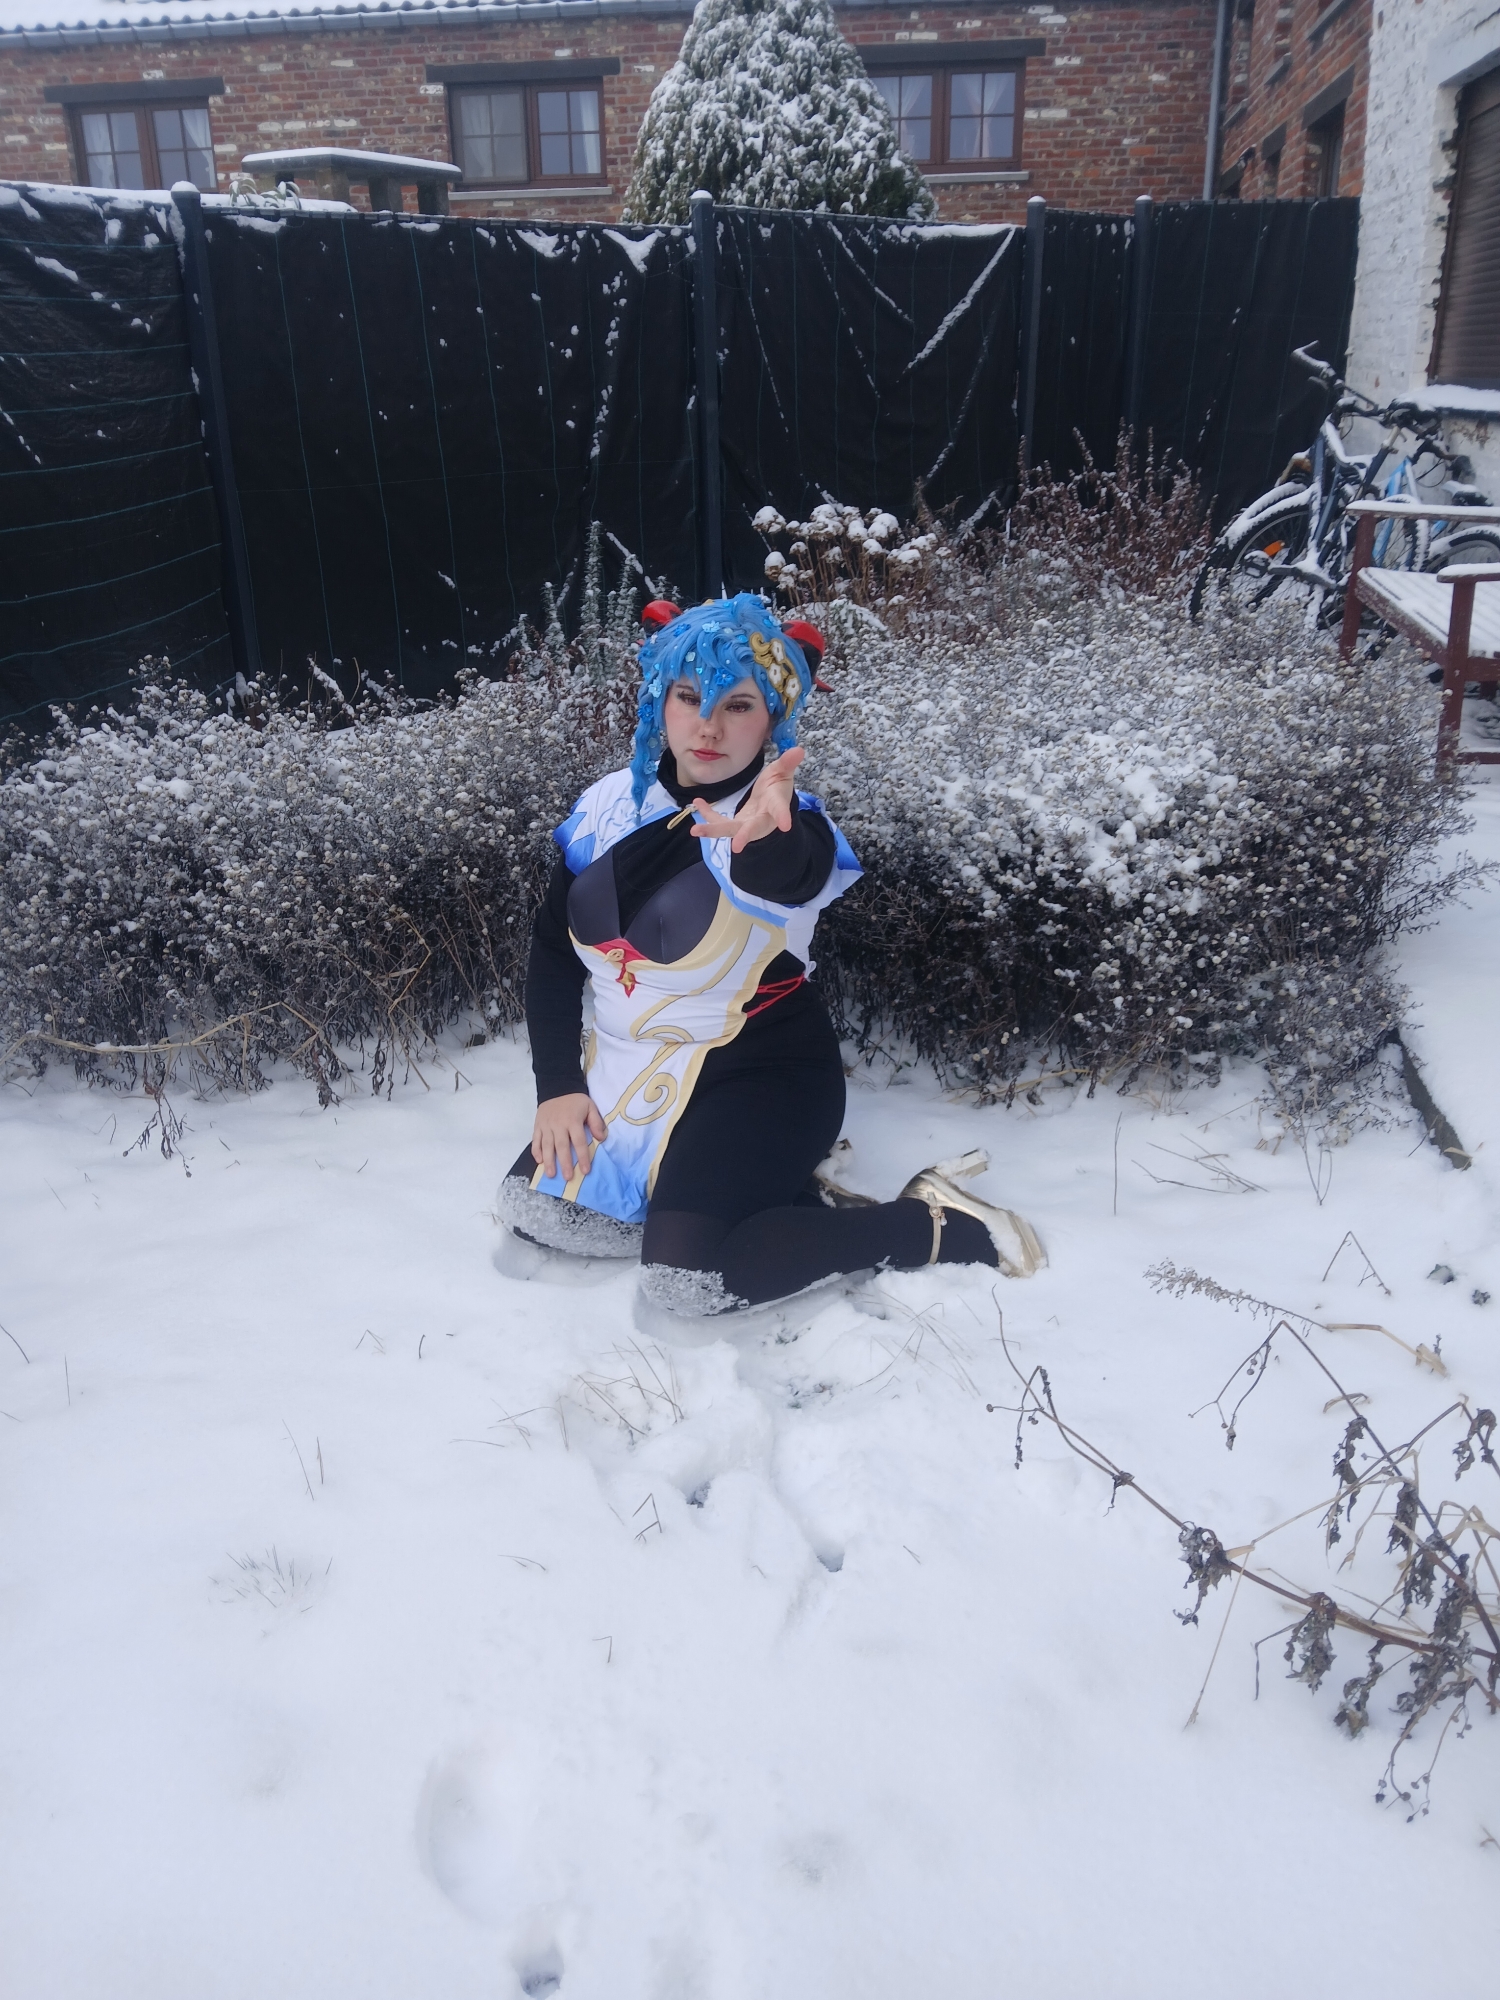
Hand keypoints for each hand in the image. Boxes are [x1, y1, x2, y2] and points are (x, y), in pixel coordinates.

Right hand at [531, 1093, 605, 1180]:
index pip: (579, 1141)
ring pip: (547, 1145)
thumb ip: (596, 1122)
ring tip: (551, 1174)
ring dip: (549, 1161)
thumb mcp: (590, 1107)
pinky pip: (536, 1140)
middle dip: (565, 1163)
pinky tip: (539, 1161)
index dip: (582, 1156)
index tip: (585, 1170)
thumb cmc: (576, 1100)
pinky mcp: (538, 1126)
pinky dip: (536, 1151)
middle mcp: (558, 1125)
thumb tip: (601, 1138)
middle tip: (568, 1177)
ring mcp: (546, 1126)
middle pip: (562, 1146)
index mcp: (573, 1121)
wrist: (557, 1087)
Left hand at [690, 745, 804, 852]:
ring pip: (730, 830)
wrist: (770, 804)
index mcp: (775, 806)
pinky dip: (707, 813)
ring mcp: (746, 824)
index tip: (786, 825)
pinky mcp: (734, 824)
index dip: (782, 816)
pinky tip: (697, 802)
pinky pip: (718, 820)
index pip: (780, 810)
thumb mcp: (783, 773)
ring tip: (695, 831)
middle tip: (737, 846)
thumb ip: (788, 763)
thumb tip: (799, 750)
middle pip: (752, 829)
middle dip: (744, 836)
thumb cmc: (777, 788)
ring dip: (713, 830)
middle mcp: (761, 820)